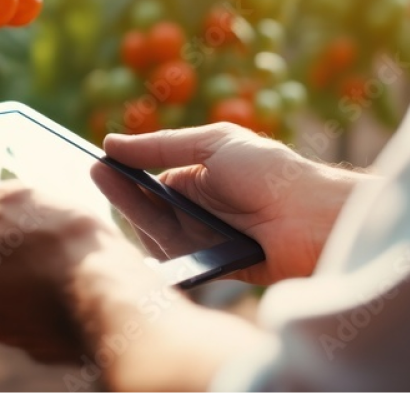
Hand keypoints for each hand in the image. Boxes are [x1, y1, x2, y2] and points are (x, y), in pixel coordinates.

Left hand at [0, 180, 138, 362]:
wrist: (117, 303)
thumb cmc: (60, 245)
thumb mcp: (16, 201)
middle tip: (14, 221)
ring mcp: (14, 333)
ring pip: (2, 295)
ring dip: (16, 270)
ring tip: (49, 243)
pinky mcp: (47, 344)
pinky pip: (34, 313)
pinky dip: (43, 292)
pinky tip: (70, 272)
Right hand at [98, 124, 372, 284]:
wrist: (314, 217)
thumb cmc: (270, 171)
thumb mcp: (213, 144)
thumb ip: (161, 146)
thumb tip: (111, 142)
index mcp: (203, 177)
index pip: (153, 178)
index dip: (126, 172)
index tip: (97, 162)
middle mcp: (201, 210)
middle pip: (149, 207)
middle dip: (123, 191)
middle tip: (94, 175)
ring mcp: (206, 240)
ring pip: (157, 234)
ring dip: (135, 215)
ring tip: (113, 193)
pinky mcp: (213, 267)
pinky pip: (177, 261)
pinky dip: (156, 249)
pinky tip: (137, 233)